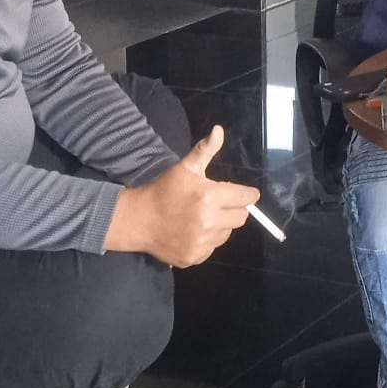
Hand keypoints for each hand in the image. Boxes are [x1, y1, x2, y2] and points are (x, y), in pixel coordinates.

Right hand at [105, 126, 259, 267]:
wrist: (139, 220)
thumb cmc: (165, 190)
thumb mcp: (186, 167)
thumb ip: (206, 150)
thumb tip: (219, 130)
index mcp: (210, 197)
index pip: (245, 198)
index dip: (247, 194)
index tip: (245, 194)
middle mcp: (209, 222)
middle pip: (241, 217)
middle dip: (234, 208)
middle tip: (220, 203)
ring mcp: (202, 242)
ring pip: (227, 233)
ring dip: (222, 224)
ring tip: (204, 216)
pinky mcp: (194, 257)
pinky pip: (213, 247)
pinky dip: (209, 239)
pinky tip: (195, 230)